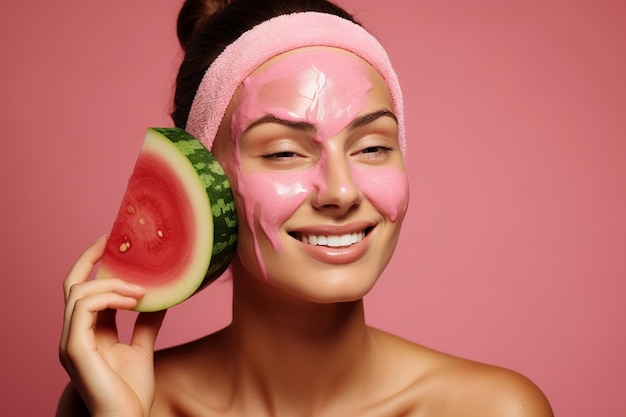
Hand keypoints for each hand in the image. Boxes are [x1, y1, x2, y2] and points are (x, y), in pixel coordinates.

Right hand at [59, 236, 165, 416]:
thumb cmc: (130, 392)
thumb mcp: (142, 348)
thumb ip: (146, 324)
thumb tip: (161, 299)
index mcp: (88, 333)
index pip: (84, 291)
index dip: (93, 265)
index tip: (110, 243)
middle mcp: (74, 334)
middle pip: (73, 286)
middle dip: (90, 260)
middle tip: (113, 240)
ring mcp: (71, 342)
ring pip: (78, 293)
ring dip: (111, 284)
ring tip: (141, 288)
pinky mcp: (73, 349)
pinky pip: (82, 309)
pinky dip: (108, 298)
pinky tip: (134, 300)